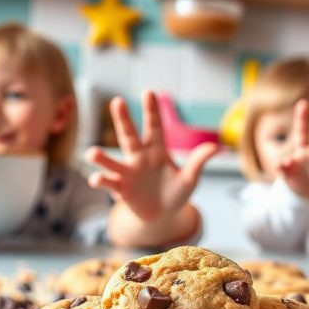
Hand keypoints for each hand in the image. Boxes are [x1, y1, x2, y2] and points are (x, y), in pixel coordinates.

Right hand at [86, 90, 216, 220]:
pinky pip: (109, 183)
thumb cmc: (176, 193)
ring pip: (112, 161)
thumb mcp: (190, 178)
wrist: (163, 216)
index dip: (152, 110)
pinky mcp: (120, 190)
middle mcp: (139, 158)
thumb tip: (217, 146)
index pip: (154, 127)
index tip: (149, 92)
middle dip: (123, 119)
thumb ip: (198, 161)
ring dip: (101, 157)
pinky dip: (101, 181)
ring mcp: (127, 173)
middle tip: (117, 101)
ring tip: (92, 153)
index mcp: (157, 151)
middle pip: (129, 135)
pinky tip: (96, 179)